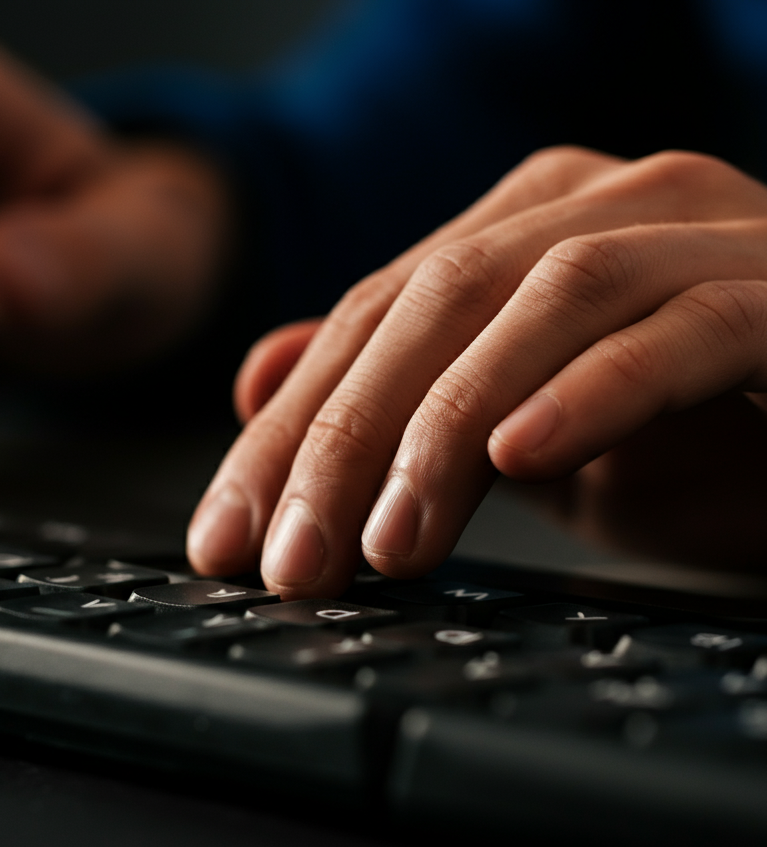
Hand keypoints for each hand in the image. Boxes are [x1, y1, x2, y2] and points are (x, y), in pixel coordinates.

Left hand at [187, 147, 766, 594]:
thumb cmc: (693, 440)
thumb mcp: (515, 433)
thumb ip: (398, 399)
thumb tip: (256, 382)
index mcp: (525, 229)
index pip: (370, 319)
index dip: (285, 431)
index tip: (228, 538)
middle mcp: (603, 206)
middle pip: (434, 304)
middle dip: (341, 441)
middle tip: (290, 560)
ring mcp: (699, 232)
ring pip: (541, 303)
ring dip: (446, 430)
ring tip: (386, 543)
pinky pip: (685, 326)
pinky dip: (595, 391)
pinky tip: (525, 456)